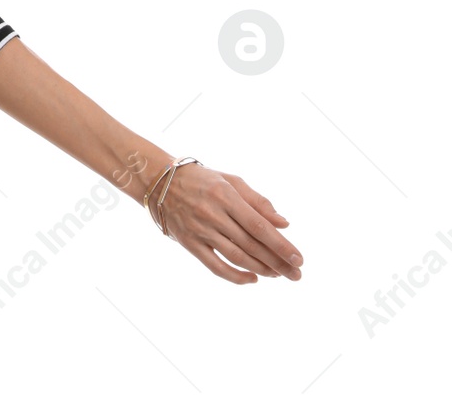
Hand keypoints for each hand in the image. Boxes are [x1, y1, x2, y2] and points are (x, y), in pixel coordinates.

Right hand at [153, 164, 302, 282]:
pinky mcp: (189, 243)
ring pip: (236, 257)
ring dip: (261, 269)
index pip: (259, 226)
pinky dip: (235, 276)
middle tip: (296, 274)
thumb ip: (258, 201)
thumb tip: (283, 223)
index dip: (281, 245)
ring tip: (279, 275)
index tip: (299, 259)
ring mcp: (199, 230)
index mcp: (225, 196)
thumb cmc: (201, 179)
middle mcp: (212, 214)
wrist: (158, 181)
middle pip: (252, 245)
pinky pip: (215, 266)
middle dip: (278, 262)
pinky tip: (252, 279)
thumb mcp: (230, 181)